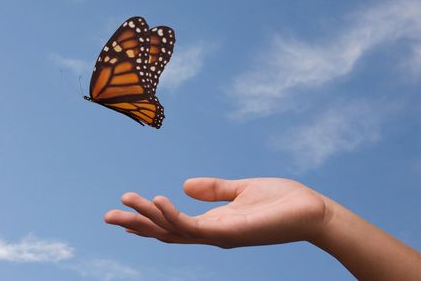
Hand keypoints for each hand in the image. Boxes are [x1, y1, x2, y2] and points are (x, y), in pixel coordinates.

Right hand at [104, 177, 330, 247]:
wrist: (312, 212)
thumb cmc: (282, 202)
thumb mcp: (241, 190)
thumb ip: (214, 189)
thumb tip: (185, 185)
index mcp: (213, 222)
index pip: (174, 224)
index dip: (149, 218)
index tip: (125, 209)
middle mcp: (212, 233)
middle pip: (166, 232)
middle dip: (137, 225)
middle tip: (107, 215)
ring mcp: (219, 235)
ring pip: (173, 230)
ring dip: (147, 218)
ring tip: (125, 201)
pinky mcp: (229, 232)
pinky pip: (193, 227)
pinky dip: (173, 216)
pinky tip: (158, 200)